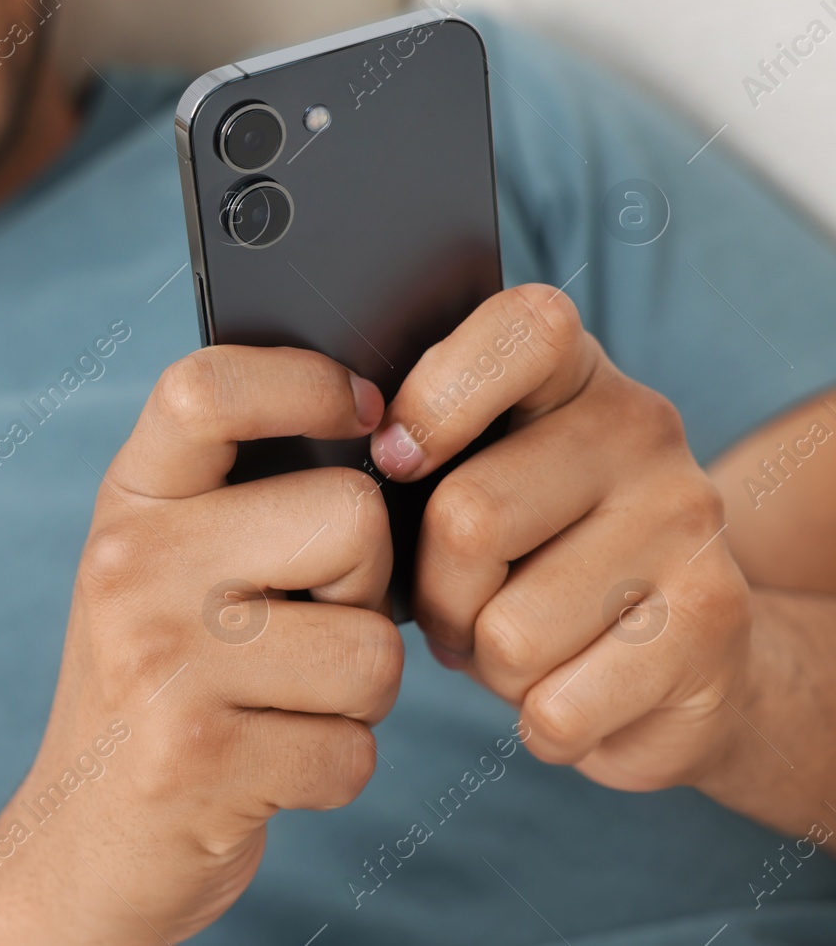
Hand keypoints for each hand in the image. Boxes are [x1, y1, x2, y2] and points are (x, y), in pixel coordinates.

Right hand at [0, 346, 402, 944]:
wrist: (80, 838)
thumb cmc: (161, 683)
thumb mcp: (162, 568)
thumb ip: (240, 496)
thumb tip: (388, 434)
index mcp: (130, 501)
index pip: (207, 387)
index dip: (308, 382)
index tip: (366, 415)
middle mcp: (130, 565)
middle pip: (353, 517)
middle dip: (364, 587)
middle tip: (307, 624)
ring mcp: (158, 662)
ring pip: (373, 648)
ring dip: (356, 696)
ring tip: (282, 703)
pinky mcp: (196, 759)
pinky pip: (354, 749)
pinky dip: (332, 768)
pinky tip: (266, 765)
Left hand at [370, 283, 752, 793]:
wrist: (671, 661)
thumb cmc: (524, 564)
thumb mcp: (467, 489)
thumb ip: (416, 460)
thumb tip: (342, 485)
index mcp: (570, 371)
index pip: (520, 329)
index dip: (436, 400)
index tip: (395, 462)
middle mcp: (642, 427)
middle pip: (468, 519)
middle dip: (435, 597)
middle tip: (459, 608)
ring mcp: (688, 519)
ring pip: (508, 631)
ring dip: (489, 668)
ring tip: (521, 649)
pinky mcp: (714, 621)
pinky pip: (559, 707)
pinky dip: (541, 726)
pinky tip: (571, 694)